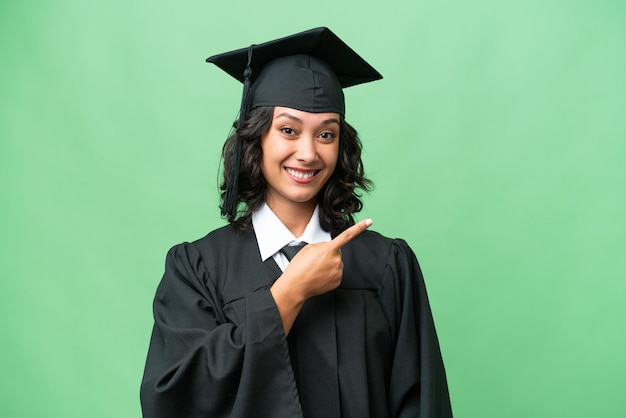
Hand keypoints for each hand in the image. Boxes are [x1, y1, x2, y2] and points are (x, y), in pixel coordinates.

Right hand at [270, 219, 372, 333]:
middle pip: (337, 252)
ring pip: (336, 263)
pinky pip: (336, 273)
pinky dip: (329, 274)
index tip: (369, 222)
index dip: (359, 228)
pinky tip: (319, 276)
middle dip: (329, 254)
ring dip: (329, 264)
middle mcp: (336, 260)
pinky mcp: (337, 281)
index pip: (348, 235)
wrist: (296, 286)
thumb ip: (322, 245)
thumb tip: (329, 249)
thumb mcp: (309, 248)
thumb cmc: (299, 267)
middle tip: (316, 261)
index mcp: (329, 249)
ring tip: (315, 269)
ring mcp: (338, 271)